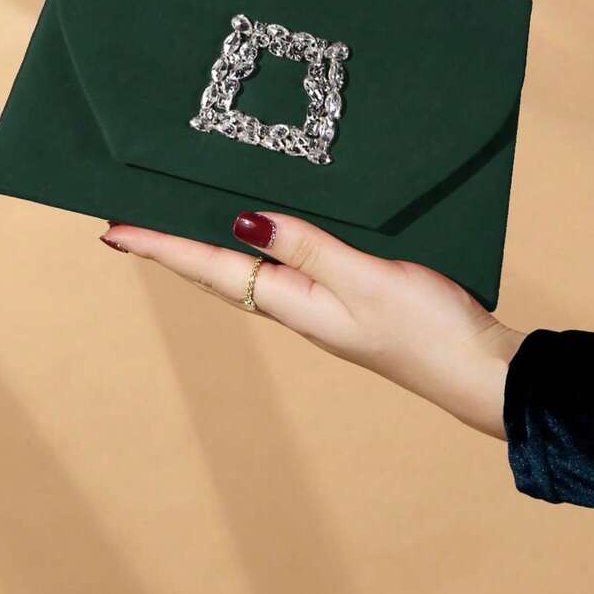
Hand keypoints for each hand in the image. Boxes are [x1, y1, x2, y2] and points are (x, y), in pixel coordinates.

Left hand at [101, 212, 524, 438]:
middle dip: (174, 245)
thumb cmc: (426, 331)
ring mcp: (321, 306)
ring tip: (180, 220)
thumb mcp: (364, 280)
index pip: (211, 268)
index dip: (162, 247)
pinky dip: (260, 243)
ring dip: (210, 244)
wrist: (480, 373)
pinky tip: (266, 229)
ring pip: (250, 268)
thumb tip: (244, 221)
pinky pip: (286, 264)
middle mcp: (297, 306)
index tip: (113, 229)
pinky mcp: (348, 298)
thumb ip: (308, 248)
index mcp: (293, 304)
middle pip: (220, 270)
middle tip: (132, 220)